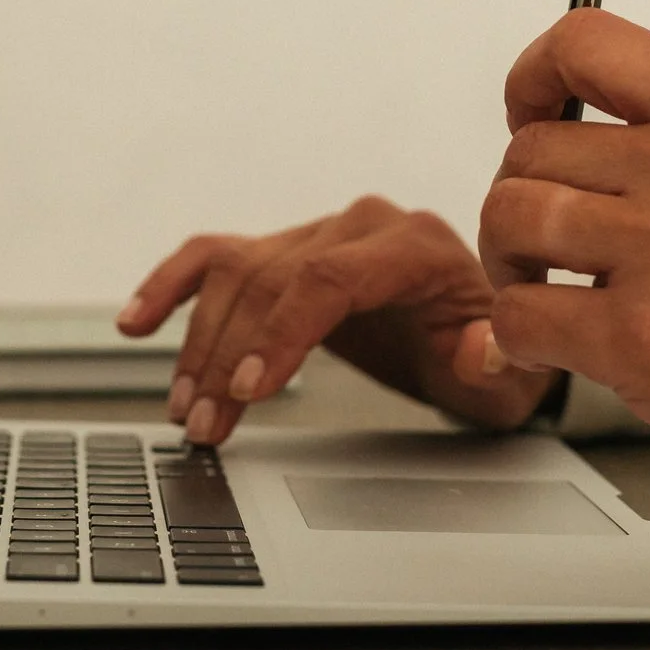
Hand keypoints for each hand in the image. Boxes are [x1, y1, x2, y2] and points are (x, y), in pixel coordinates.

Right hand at [116, 195, 562, 444]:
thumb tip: (476, 350)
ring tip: (183, 409)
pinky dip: (169, 285)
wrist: (478, 334)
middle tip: (206, 424)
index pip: (330, 277)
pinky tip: (133, 322)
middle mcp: (361, 225)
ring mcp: (315, 234)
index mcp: (417, 245)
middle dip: (229, 357)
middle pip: (271, 280)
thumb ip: (503, 364)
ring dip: (198, 345)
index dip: (282, 331)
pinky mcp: (282, 252)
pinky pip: (214, 257)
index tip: (248, 389)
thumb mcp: (515, 375)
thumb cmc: (494, 359)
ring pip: (235, 275)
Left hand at [478, 9, 649, 482]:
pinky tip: (552, 344)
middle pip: (530, 149)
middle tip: (543, 241)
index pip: (587, 43)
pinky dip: (516, 334)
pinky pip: (519, 312)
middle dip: (520, 197)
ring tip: (541, 287)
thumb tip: (569, 132)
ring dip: (509, 262)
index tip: (528, 114)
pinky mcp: (634, 333)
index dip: (532, 77)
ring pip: (510, 217)